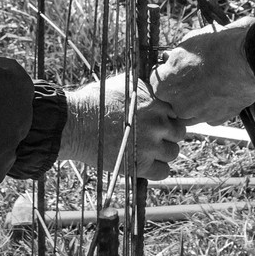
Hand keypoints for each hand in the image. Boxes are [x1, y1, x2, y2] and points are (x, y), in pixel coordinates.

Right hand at [59, 76, 184, 180]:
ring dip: (163, 152)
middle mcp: (157, 121)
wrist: (75, 122)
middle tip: (151, 137)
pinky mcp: (140, 164)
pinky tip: (145, 163)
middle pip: (179, 132)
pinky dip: (156, 169)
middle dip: (167, 135)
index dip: (166, 118)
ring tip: (146, 150)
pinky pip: (163, 171)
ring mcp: (150, 144)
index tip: (155, 122)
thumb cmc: (94, 101)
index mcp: (155, 101)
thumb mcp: (123, 83)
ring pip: (173, 152)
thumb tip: (155, 87)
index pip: (176, 113)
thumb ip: (144, 88)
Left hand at [152, 18, 254, 124]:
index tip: (174, 70)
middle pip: (171, 102)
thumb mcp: (187, 44)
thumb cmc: (216, 46)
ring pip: (189, 112)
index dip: (166, 75)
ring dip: (194, 102)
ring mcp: (198, 115)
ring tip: (208, 85)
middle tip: (193, 78)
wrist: (247, 58)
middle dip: (179, 91)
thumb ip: (175, 57)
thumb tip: (171, 59)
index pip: (155, 85)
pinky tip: (219, 92)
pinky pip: (208, 116)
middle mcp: (178, 106)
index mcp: (165, 86)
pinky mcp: (217, 120)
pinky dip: (211, 107)